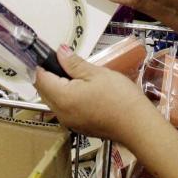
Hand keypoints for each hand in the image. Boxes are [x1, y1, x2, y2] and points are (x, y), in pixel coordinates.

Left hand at [35, 45, 154, 142]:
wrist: (137, 126)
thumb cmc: (120, 98)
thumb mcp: (97, 74)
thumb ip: (74, 63)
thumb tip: (59, 51)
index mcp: (62, 98)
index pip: (40, 78)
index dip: (42, 64)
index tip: (50, 54)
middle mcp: (60, 113)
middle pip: (43, 91)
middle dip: (49, 75)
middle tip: (65, 62)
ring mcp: (68, 122)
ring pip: (53, 100)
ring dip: (57, 86)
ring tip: (76, 75)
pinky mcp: (77, 127)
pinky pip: (64, 109)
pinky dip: (66, 97)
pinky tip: (82, 90)